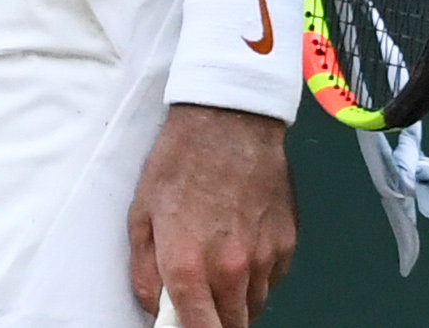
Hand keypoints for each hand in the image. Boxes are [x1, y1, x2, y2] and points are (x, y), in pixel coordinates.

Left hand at [129, 105, 295, 326]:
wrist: (228, 121)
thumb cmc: (179, 162)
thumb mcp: (141, 213)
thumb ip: (145, 270)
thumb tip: (152, 307)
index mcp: (188, 265)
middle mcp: (230, 270)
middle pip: (233, 327)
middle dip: (216, 321)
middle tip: (201, 302)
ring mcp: (263, 259)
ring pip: (254, 305)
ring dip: (237, 300)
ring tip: (218, 265)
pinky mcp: (286, 246)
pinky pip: (272, 280)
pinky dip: (257, 276)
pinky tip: (241, 245)